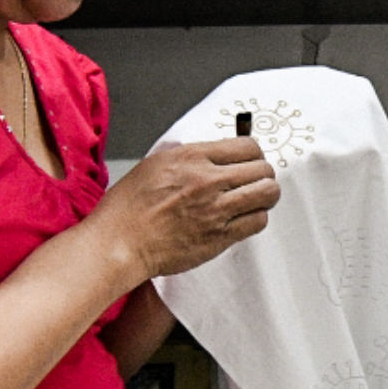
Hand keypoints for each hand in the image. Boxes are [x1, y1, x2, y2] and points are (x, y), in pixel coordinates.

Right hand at [92, 139, 278, 279]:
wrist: (121, 242)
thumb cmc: (130, 207)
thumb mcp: (155, 164)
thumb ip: (188, 157)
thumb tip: (212, 153)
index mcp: (191, 158)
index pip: (246, 146)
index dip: (253, 154)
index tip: (250, 160)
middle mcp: (207, 180)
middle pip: (262, 168)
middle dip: (262, 173)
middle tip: (255, 180)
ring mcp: (216, 209)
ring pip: (267, 193)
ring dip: (265, 195)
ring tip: (255, 199)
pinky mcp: (220, 236)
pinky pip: (257, 221)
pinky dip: (256, 218)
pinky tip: (243, 218)